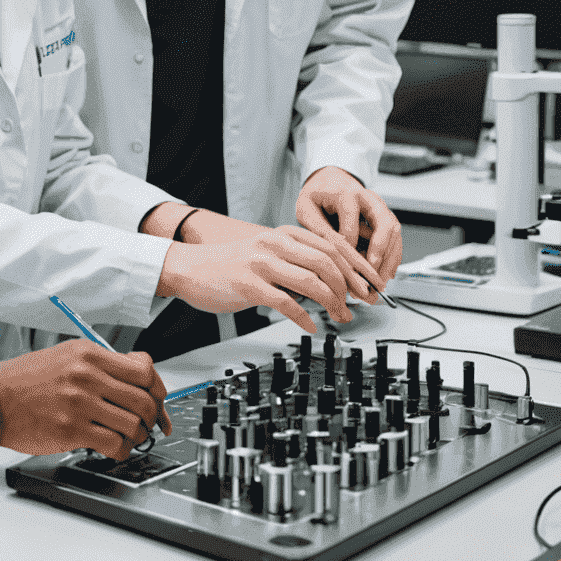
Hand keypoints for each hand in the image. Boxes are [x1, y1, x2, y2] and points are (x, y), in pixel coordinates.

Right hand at [0, 341, 168, 460]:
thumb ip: (103, 363)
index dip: (157, 389)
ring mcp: (79, 403)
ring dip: (138, 436)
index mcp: (88, 353)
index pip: (143, 370)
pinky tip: (113, 448)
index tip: (158, 400)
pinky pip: (114, 444)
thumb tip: (140, 370)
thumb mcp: (67, 355)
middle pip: (143, 399)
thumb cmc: (28, 380)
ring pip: (133, 424)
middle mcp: (86, 375)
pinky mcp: (72, 430)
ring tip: (129, 437)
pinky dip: (121, 450)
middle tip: (148, 424)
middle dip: (152, 417)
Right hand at [175, 209, 387, 307]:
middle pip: (327, 262)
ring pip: (312, 281)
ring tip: (339, 318)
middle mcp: (275, 243)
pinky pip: (286, 303)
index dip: (356, 268)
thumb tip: (331, 283)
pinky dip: (304, 317)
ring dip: (332, 304)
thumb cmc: (230, 265)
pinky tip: (310, 326)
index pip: (332, 246)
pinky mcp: (249, 285)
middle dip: (349, 288)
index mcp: (283, 233)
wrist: (190, 267)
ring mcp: (262, 263)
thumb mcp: (267, 252)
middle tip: (356, 306)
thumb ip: (295, 261)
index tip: (370, 287)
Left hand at [296, 166, 404, 284]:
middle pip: (384, 222)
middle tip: (372, 272)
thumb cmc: (316, 196)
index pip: (351, 219)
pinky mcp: (384, 218)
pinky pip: (395, 237)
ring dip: (389, 258)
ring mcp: (379, 207)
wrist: (328, 182)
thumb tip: (334, 252)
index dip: (348, 243)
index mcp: (345, 193)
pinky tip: (385, 273)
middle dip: (381, 250)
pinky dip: (393, 257)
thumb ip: (317, 228)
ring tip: (379, 280)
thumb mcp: (306, 208)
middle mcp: (368, 198)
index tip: (344, 263)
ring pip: (394, 231)